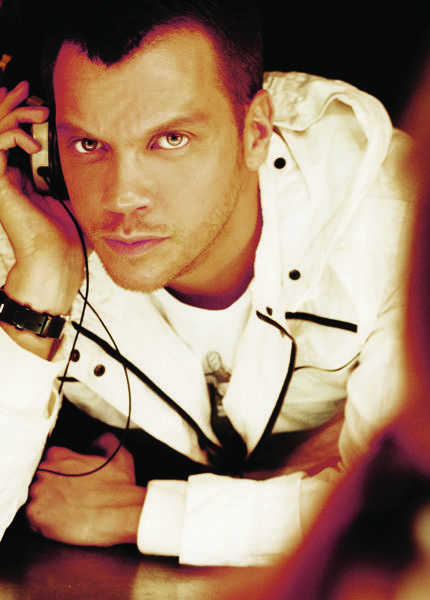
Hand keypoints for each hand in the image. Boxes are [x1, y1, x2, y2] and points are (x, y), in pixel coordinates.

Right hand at [0, 82, 84, 355]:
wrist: (57, 260)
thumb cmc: (68, 235)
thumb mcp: (70, 193)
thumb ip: (65, 171)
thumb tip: (79, 149)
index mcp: (22, 177)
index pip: (14, 134)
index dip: (21, 113)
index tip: (39, 99)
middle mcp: (7, 175)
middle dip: (13, 103)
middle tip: (28, 90)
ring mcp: (1, 180)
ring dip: (14, 114)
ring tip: (36, 111)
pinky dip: (13, 135)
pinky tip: (33, 141)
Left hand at [26, 433, 145, 546]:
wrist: (121, 514)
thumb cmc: (120, 488)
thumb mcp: (119, 454)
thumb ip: (103, 440)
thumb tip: (93, 442)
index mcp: (58, 455)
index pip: (48, 462)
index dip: (59, 473)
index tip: (68, 481)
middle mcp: (44, 470)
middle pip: (37, 479)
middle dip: (50, 488)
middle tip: (67, 498)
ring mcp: (38, 493)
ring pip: (32, 499)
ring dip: (45, 505)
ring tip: (64, 511)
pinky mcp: (36, 515)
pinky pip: (30, 519)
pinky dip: (42, 523)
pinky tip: (60, 522)